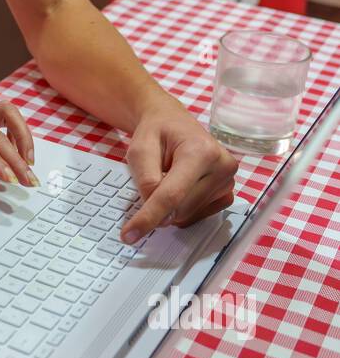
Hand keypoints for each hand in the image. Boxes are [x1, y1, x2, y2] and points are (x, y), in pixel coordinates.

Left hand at [120, 95, 238, 242]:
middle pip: (179, 209)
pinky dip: (181, 208)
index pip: (172, 195)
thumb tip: (159, 214)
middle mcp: (222, 166)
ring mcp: (228, 181)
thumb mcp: (140, 149)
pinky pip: (197, 216)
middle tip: (153, 176)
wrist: (172, 122)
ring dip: (169, 205)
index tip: (130, 235)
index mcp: (201, 151)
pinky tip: (180, 186)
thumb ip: (146, 180)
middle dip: (157, 204)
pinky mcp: (226, 194)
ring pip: (186, 215)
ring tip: (169, 175)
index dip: (149, 217)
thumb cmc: (157, 132)